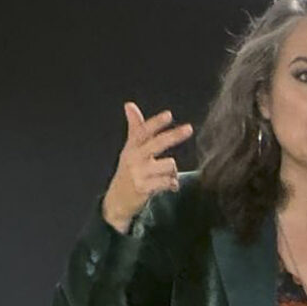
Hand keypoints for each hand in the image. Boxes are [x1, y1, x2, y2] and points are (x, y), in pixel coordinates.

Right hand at [101, 102, 194, 232]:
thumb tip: (129, 104)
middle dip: (173, 136)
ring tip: (169, 176)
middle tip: (189, 128)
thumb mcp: (129, 149)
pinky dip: (173, 184)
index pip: (143, 132)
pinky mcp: (143, 189)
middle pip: (156, 144)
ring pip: (168, 164)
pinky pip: (167, 182)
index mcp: (131, 147)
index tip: (168, 115)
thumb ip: (134, 127)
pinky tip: (171, 186)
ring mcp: (138, 174)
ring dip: (173, 171)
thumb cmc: (128, 171)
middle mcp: (134, 159)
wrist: (117, 201)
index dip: (155, 123)